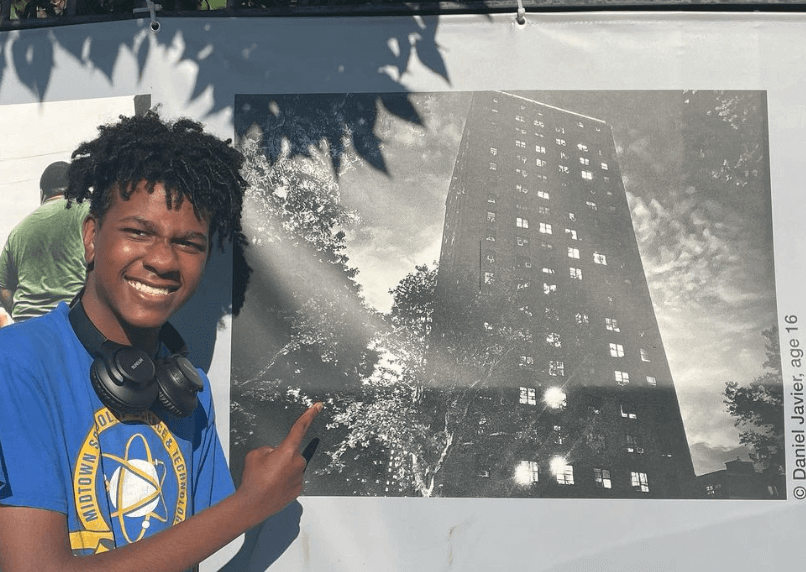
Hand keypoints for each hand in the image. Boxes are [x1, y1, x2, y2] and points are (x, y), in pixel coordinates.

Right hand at [236, 403, 321, 524]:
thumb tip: (275, 454)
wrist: (252, 505)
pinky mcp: (298, 489)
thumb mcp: (255, 455)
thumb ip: (268, 449)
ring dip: (282, 470)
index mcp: (288, 450)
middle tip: (267, 469)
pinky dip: (284, 481)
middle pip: (291, 453)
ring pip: (292, 467)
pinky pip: (292, 479)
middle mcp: (298, 463)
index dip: (309, 415)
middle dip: (281, 457)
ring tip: (267, 480)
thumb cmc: (252, 479)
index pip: (300, 428)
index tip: (318, 406)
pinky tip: (273, 488)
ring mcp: (300, 477)